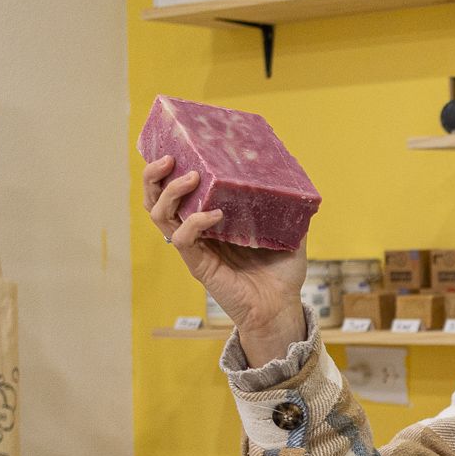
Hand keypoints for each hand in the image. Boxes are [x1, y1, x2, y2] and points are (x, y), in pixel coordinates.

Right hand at [144, 155, 307, 364]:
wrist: (280, 308)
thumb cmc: (281, 274)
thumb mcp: (289, 234)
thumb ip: (289, 210)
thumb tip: (299, 181)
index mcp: (210, 220)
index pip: (178, 191)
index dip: (170, 170)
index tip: (178, 147)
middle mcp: (196, 232)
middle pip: (157, 199)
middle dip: (155, 176)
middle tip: (171, 158)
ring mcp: (195, 247)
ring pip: (160, 215)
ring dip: (171, 192)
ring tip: (190, 176)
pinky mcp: (199, 264)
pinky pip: (184, 239)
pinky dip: (195, 221)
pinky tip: (214, 214)